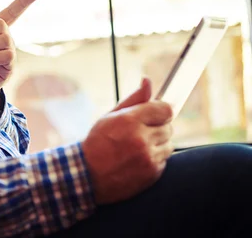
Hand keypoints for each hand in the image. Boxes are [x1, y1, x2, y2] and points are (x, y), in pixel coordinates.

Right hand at [82, 78, 173, 203]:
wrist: (87, 175)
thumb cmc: (98, 142)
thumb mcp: (110, 117)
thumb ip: (133, 99)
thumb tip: (148, 81)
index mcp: (130, 120)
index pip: (165, 109)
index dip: (160, 111)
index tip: (155, 115)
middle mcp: (141, 138)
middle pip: (168, 127)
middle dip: (157, 128)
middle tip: (139, 134)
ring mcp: (148, 157)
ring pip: (169, 144)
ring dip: (158, 144)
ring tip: (137, 148)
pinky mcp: (153, 173)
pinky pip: (164, 160)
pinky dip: (155, 159)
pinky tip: (137, 160)